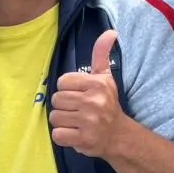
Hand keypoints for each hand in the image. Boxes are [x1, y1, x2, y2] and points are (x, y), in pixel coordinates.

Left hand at [49, 30, 122, 156]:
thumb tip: (111, 32)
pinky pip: (58, 135)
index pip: (62, 82)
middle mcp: (94, 101)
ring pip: (55, 117)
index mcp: (97, 84)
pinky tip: (74, 133)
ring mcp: (89, 122)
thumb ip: (101, 54)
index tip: (78, 95)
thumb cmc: (107, 104)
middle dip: (64, 106)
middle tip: (77, 110)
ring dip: (62, 121)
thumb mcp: (105, 77)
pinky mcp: (83, 139)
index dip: (67, 89)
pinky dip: (63, 136)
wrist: (118, 136)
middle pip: (57, 99)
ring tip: (76, 122)